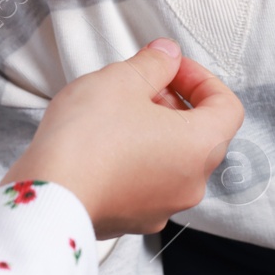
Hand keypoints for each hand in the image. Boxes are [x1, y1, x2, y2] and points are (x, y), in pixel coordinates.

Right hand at [1, 38, 243, 238]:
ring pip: (172, 160)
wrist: (47, 196)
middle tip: (140, 85)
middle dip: (174, 103)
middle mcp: (191, 184)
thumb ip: (154, 63)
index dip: (202, 79)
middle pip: (200, 134)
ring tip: (115, 113)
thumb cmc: (86, 141)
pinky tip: (102, 145)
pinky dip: (135, 160)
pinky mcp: (133, 219)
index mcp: (200, 147)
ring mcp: (163, 207)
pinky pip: (146, 183)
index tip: (172, 68)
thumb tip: (167, 55)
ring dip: (154, 132)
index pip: (228, 107)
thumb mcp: (121, 80)